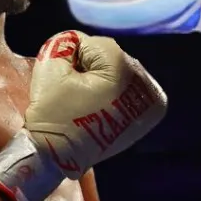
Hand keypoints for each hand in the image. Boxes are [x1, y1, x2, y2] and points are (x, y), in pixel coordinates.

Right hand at [26, 30, 167, 176]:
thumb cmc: (54, 115)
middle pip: (109, 57)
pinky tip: (100, 108)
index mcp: (124, 69)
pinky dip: (113, 92)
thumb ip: (62, 42)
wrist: (63, 159)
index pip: (92, 43)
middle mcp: (146, 83)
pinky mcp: (150, 113)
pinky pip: (128, 88)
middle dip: (88, 68)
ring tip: (86, 103)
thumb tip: (76, 41)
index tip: (65, 84)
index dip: (70, 59)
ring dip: (102, 79)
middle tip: (74, 95)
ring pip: (119, 71)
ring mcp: (151, 100)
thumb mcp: (49, 69)